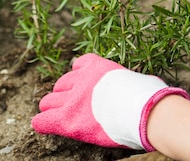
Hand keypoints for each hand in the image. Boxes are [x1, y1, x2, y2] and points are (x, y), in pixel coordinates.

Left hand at [31, 53, 189, 150]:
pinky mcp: (67, 117)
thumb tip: (141, 88)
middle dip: (64, 93)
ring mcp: (73, 97)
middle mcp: (82, 78)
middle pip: (61, 83)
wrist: (144, 111)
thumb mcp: (134, 78)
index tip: (84, 85)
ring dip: (52, 106)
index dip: (79, 76)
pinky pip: (43, 119)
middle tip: (72, 104)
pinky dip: (42, 122)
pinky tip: (43, 124)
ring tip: (57, 114)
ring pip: (48, 100)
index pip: (78, 65)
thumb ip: (123, 81)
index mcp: (97, 65)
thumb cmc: (147, 97)